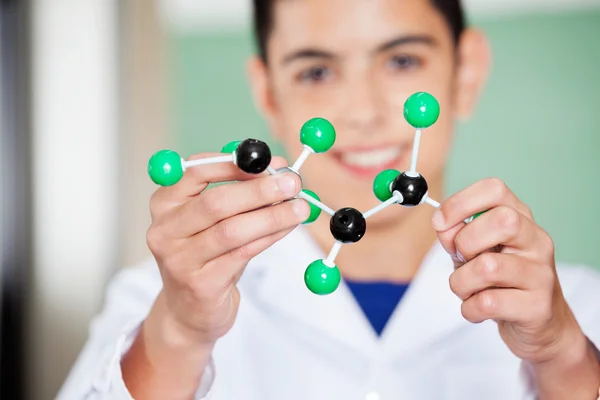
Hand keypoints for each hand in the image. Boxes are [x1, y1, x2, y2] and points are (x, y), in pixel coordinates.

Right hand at [146, 152, 308, 345]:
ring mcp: (179, 259)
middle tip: (293, 183)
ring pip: (232, 230)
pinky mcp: (200, 284)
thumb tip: (279, 167)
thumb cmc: (206, 255)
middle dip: (259, 190)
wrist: (189, 310)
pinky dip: (269, 238)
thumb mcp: (212, 220)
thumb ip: (239, 191)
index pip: (197, 171)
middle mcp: (164, 229)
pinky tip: (287, 228)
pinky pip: (242, 254)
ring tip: (300, 208)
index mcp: (164, 202)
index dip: (237, 163)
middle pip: (216, 202)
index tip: (273, 163)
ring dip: (271, 216)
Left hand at [430, 177, 582, 363]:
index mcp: (520, 219)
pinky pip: (487, 303)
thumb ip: (455, 234)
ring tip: (467, 290)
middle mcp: (536, 241)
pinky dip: (470, 309)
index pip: (495, 189)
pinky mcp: (537, 307)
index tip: (440, 221)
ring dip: (461, 282)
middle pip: (502, 220)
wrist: (540, 323)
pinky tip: (477, 309)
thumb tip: (443, 224)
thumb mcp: (473, 251)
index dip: (460, 202)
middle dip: (466, 242)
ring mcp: (540, 274)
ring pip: (488, 267)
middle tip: (462, 260)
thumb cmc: (499, 281)